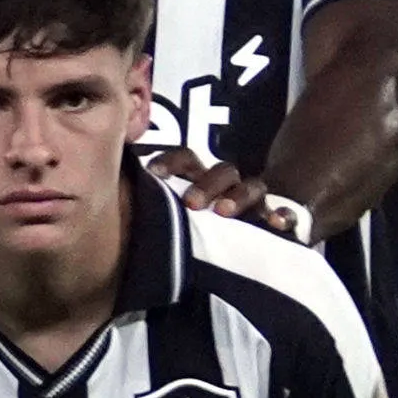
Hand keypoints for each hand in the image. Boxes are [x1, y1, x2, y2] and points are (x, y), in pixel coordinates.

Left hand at [141, 145, 310, 238]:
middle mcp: (229, 184)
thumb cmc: (199, 228)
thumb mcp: (173, 217)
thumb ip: (150, 209)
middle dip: (205, 183)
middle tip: (190, 203)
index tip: (153, 174)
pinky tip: (278, 223)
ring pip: (251, 187)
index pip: (187, 159)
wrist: (254, 238)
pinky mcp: (281, 218)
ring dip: (238, 196)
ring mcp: (257, 200)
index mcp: (200, 179)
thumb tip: (109, 199)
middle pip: (220, 170)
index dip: (171, 162)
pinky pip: (288, 213)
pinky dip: (283, 215)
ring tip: (224, 212)